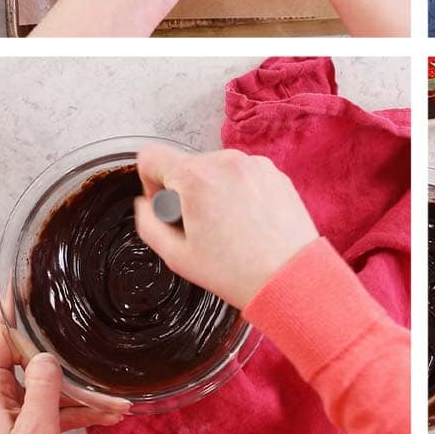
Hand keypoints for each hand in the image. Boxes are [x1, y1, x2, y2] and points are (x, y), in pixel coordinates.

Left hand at [0, 309, 121, 433]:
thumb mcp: (36, 428)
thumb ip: (42, 387)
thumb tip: (44, 354)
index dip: (8, 314)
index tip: (24, 290)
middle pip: (21, 355)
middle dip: (48, 342)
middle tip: (69, 317)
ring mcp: (17, 413)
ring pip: (47, 382)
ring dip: (76, 382)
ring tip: (104, 378)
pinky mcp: (35, 428)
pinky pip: (60, 406)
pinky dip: (83, 407)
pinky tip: (109, 411)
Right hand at [133, 146, 318, 305]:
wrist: (289, 277)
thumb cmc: (237, 271)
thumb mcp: (177, 256)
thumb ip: (148, 223)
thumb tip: (145, 205)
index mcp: (196, 177)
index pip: (151, 156)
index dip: (149, 181)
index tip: (164, 205)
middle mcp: (226, 161)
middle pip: (187, 165)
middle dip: (185, 191)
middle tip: (201, 226)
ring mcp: (254, 164)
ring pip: (216, 169)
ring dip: (213, 189)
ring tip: (228, 226)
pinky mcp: (275, 172)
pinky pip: (243, 173)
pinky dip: (239, 191)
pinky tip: (248, 220)